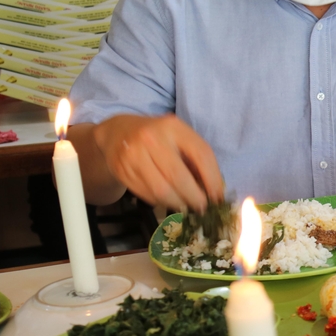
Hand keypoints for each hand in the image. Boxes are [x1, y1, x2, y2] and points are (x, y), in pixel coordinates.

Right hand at [93, 114, 222, 212]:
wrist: (118, 133)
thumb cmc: (158, 137)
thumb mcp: (179, 137)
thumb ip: (195, 159)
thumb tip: (213, 189)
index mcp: (174, 127)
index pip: (201, 154)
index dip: (213, 178)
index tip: (218, 196)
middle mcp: (152, 139)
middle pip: (179, 177)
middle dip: (195, 198)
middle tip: (203, 208)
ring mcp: (134, 155)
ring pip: (162, 190)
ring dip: (179, 204)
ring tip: (187, 207)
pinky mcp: (123, 171)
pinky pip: (147, 195)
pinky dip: (162, 202)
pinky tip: (168, 200)